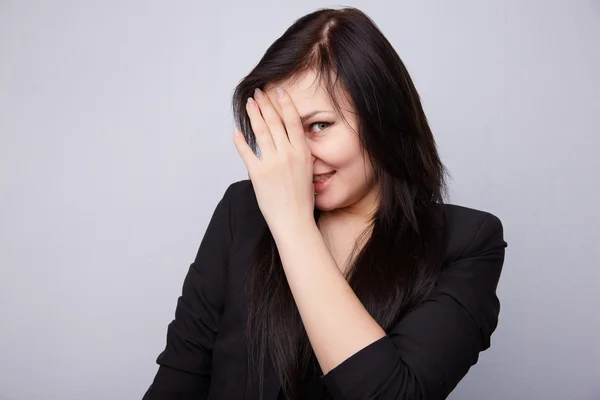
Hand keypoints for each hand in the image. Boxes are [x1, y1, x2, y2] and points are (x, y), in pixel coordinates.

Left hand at [233, 87, 314, 235]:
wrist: (294, 219)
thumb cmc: (302, 199)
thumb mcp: (308, 170)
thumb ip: (299, 152)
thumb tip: (289, 138)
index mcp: (302, 152)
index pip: (292, 121)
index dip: (284, 103)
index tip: (278, 91)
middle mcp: (288, 154)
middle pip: (274, 121)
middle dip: (265, 104)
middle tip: (258, 93)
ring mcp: (272, 162)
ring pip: (261, 131)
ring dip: (254, 114)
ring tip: (249, 104)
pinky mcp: (258, 173)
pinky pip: (246, 152)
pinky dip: (240, 140)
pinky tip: (236, 131)